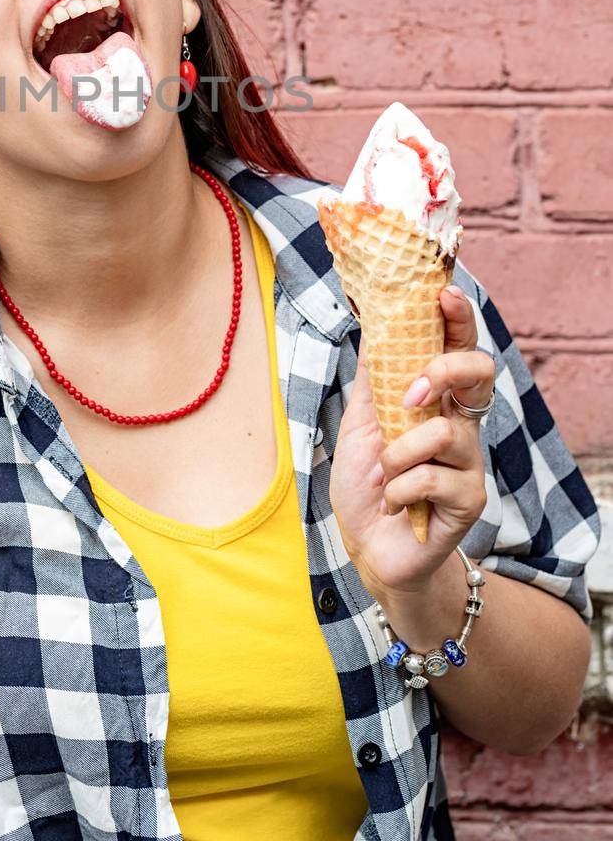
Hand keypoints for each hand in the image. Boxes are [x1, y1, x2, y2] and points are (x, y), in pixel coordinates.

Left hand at [329, 286, 495, 601]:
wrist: (368, 547)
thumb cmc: (367, 485)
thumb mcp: (361, 423)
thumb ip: (374, 379)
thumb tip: (369, 322)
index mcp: (438, 402)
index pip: (458, 349)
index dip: (458, 319)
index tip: (444, 293)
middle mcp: (463, 425)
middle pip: (479, 373)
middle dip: (444, 371)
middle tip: (409, 396)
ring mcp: (471, 462)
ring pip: (443, 432)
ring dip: (396, 456)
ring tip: (385, 478)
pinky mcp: (471, 499)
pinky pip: (431, 477)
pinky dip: (399, 490)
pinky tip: (396, 504)